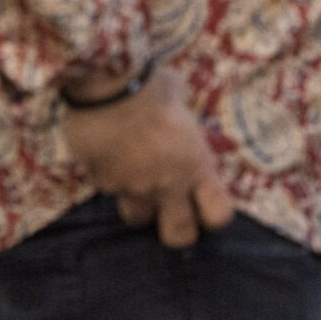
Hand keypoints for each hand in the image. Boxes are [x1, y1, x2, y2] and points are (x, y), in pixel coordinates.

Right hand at [58, 69, 235, 248]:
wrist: (102, 84)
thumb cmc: (150, 84)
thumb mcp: (178, 97)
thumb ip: (179, 116)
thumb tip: (176, 107)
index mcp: (196, 165)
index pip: (218, 214)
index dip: (212, 213)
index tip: (203, 200)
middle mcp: (168, 185)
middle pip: (179, 235)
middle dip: (177, 228)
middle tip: (170, 211)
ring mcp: (132, 186)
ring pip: (137, 218)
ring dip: (138, 205)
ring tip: (132, 182)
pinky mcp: (101, 179)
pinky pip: (107, 187)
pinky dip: (107, 176)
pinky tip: (103, 154)